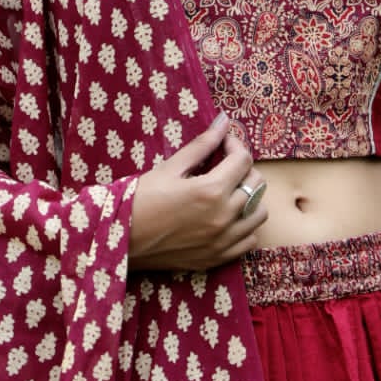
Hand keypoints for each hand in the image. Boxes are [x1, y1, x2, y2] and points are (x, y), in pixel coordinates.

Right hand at [128, 113, 267, 271]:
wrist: (121, 240)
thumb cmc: (140, 200)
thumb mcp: (169, 168)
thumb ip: (201, 146)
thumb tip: (223, 122)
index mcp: (211, 190)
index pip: (243, 159)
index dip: (234, 144)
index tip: (223, 143)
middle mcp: (223, 216)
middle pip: (256, 184)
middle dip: (244, 168)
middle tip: (225, 165)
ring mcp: (223, 240)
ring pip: (259, 213)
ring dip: (250, 198)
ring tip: (230, 192)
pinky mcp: (217, 258)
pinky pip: (249, 240)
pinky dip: (245, 226)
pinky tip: (228, 218)